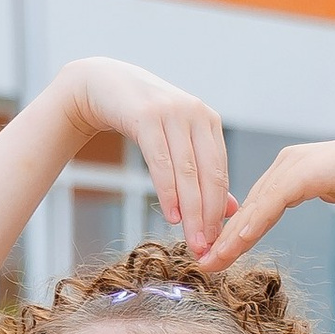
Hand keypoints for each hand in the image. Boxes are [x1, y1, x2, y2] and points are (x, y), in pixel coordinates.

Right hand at [61, 60, 231, 257]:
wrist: (104, 86)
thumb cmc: (142, 119)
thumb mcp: (177, 142)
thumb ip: (202, 172)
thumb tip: (230, 209)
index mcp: (209, 122)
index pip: (220, 173)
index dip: (220, 210)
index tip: (218, 241)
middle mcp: (196, 114)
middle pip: (208, 175)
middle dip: (208, 216)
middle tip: (206, 248)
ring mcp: (172, 113)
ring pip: (187, 172)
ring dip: (191, 210)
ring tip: (192, 239)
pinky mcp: (147, 116)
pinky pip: (161, 162)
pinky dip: (168, 192)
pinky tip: (172, 215)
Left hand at [191, 132, 334, 273]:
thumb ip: (317, 194)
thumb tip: (308, 200)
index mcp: (291, 169)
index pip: (253, 204)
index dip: (231, 231)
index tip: (214, 256)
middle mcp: (288, 162)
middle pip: (246, 205)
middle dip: (221, 235)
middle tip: (200, 264)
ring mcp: (297, 164)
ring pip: (254, 204)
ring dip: (230, 235)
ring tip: (211, 261)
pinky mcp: (309, 171)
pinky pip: (274, 201)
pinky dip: (254, 223)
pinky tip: (238, 243)